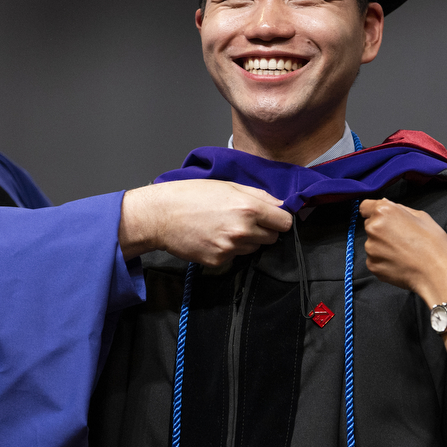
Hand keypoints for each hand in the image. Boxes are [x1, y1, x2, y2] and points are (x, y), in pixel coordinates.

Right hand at [120, 180, 292, 266]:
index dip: (279, 220)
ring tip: (224, 227)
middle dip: (264, 230)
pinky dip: (229, 249)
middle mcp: (243, 230)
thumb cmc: (191, 195)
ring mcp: (231, 248)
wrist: (161, 215)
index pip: (285, 223)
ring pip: (254, 249)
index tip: (272, 218)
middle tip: (244, 221)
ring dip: (246, 240)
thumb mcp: (227, 185)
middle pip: (272, 238)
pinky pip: (235, 257)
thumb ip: (258, 195)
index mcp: (249, 208)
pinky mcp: (219, 261)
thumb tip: (280, 205)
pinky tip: (213, 237)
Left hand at [359, 198, 446, 305]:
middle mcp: (373, 228)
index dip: (373, 211)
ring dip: (383, 246)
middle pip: (370, 225)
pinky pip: (375, 259)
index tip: (381, 217)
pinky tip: (399, 262)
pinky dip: (384, 260)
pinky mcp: (372, 265)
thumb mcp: (422, 216)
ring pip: (372, 243)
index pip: (365, 206)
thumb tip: (387, 205)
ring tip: (403, 251)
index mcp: (384, 212)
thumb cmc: (433, 245)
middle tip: (401, 237)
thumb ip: (400, 209)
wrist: (436, 274)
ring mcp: (371, 248)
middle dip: (382, 229)